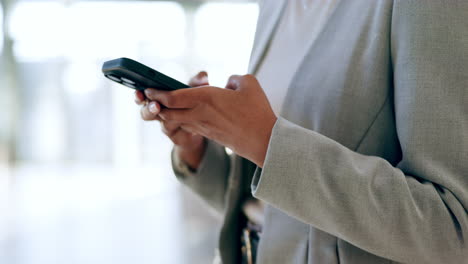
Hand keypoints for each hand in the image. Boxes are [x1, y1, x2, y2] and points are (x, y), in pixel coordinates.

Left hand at [144, 74, 276, 167]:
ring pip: (175, 121)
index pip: (172, 97)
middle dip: (156, 105)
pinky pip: (189, 126)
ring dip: (166, 114)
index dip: (157, 93)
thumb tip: (227, 83)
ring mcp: (203, 127)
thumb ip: (234, 78)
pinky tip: (185, 114)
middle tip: (149, 98)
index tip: (148, 88)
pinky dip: (181, 120)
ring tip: (162, 106)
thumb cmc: (257, 112)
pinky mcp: (209, 135)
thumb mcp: (248, 84)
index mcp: (206, 99)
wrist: (264, 142)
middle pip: (168, 112)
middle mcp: (200, 113)